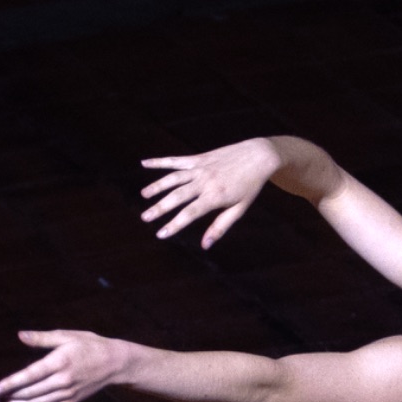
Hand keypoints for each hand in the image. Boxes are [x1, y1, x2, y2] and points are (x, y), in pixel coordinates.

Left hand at [0, 328, 127, 401]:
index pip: (30, 376)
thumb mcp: (67, 335)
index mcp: (59, 362)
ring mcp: (67, 394)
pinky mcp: (71, 401)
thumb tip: (20, 335)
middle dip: (7, 395)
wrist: (115, 363)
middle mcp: (62, 381)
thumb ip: (42, 338)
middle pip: (29, 392)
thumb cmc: (89, 344)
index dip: (10, 384)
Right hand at [139, 138, 279, 247]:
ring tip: (143, 196)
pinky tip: (144, 163)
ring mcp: (200, 168)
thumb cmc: (250, 185)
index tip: (160, 234)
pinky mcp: (198, 158)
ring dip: (156, 186)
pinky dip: (159, 162)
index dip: (174, 225)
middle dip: (159, 208)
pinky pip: (175, 160)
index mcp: (215, 196)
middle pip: (177, 196)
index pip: (189, 213)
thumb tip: (205, 245)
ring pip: (173, 178)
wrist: (258, 156)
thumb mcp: (239, 209)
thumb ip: (220, 227)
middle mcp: (204, 181)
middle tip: (144, 218)